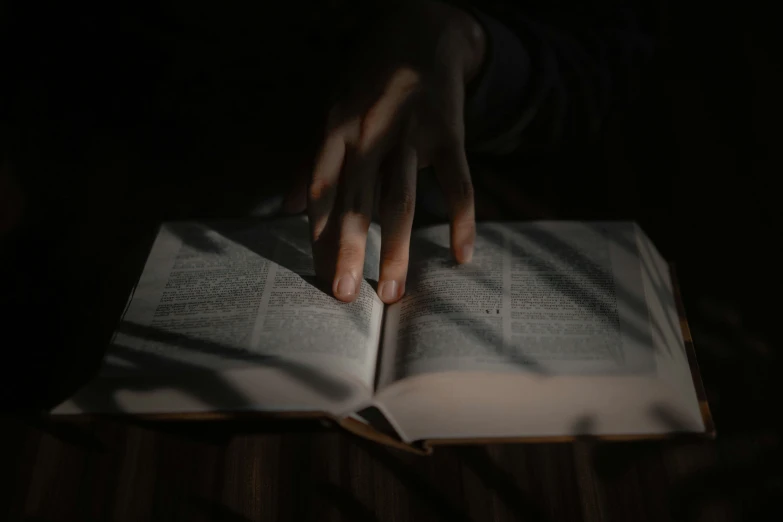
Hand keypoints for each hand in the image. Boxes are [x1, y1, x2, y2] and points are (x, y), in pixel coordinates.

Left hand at [301, 0, 485, 302]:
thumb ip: (313, 158)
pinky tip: (462, 257)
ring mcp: (412, 132)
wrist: (424, 28)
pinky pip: (458, 183)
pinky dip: (462, 220)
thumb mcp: (334, 107)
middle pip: (357, 200)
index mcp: (337, 126)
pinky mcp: (450, 132)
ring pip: (402, 199)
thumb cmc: (371, 76)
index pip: (322, 188)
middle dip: (350, 250)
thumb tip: (288, 205)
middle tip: (345, 296)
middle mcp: (371, 131)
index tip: (317, 275)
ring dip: (396, 248)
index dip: (317, 232)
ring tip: (392, 293)